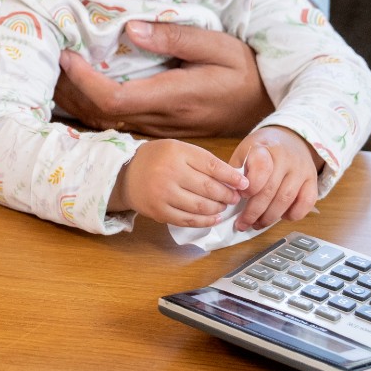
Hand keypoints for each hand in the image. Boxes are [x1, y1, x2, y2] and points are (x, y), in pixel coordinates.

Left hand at [55, 21, 271, 138]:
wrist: (267, 106)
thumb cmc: (245, 72)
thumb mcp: (219, 46)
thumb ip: (176, 38)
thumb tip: (131, 29)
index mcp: (174, 97)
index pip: (115, 99)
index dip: (84, 82)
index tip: (67, 55)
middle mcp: (161, 120)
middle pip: (101, 115)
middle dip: (70, 91)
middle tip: (50, 59)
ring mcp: (159, 129)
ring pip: (105, 123)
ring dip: (77, 101)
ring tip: (57, 71)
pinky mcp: (159, 130)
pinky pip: (117, 123)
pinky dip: (92, 107)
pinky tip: (80, 89)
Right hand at [111, 139, 248, 227]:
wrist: (126, 174)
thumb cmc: (157, 160)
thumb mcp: (178, 149)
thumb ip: (203, 161)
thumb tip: (233, 178)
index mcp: (176, 152)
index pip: (212, 166)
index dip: (232, 177)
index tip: (244, 183)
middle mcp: (169, 172)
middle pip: (208, 188)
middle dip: (227, 195)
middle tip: (235, 197)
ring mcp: (163, 194)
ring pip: (201, 206)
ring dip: (218, 208)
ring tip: (223, 206)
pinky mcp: (159, 211)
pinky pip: (188, 220)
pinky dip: (205, 221)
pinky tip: (214, 218)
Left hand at [230, 126, 320, 230]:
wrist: (290, 139)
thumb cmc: (262, 149)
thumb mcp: (244, 152)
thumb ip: (237, 173)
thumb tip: (228, 198)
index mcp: (265, 147)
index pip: (261, 167)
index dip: (250, 186)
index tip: (240, 197)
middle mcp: (286, 157)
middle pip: (271, 190)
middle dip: (254, 212)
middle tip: (243, 223)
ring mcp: (302, 169)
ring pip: (286, 199)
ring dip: (270, 217)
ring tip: (257, 224)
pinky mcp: (313, 180)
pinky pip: (306, 203)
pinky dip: (293, 215)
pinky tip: (281, 217)